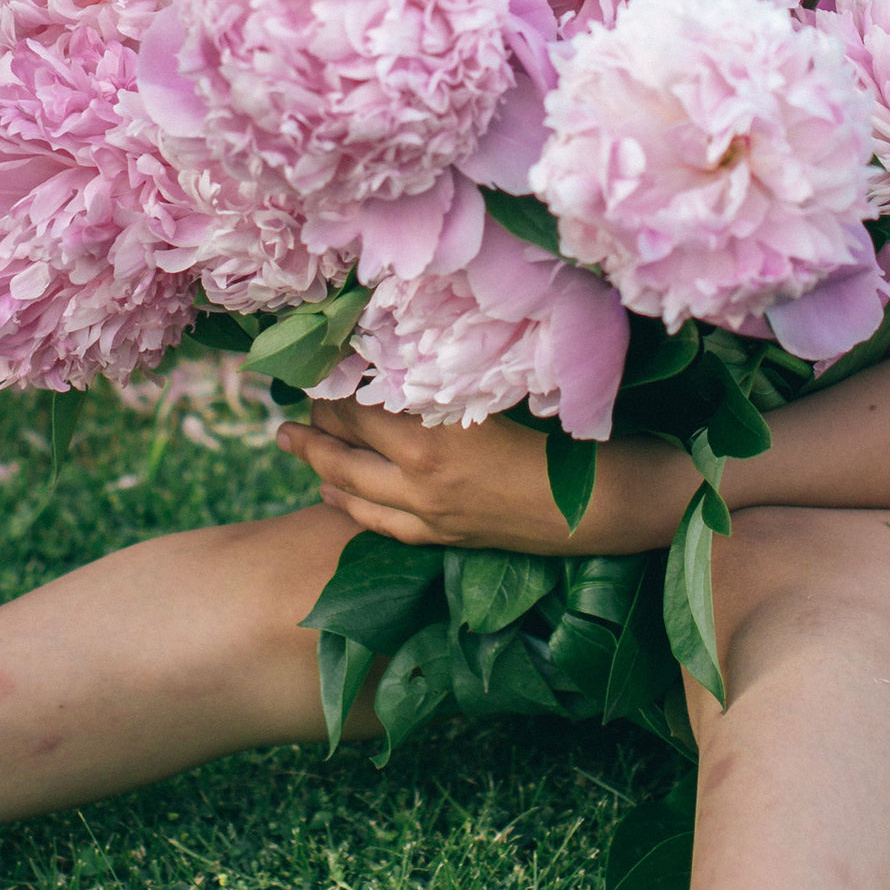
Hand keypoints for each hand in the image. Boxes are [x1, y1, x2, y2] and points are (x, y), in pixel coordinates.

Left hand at [278, 395, 583, 553]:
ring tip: (292, 443)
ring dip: (318, 465)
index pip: (357, 410)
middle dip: (312, 428)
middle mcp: (420, 480)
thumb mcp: (497, 394)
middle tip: (289, 408)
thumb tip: (403, 352)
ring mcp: (430, 515)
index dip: (331, 389)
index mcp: (431, 438)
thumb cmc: (559, 434)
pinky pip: (380, 524)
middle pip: (345, 451)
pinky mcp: (445, 538)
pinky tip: (332, 493)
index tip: (315, 368)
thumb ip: (445, 381)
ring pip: (353, 491)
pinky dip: (348, 505)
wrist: (599, 503)